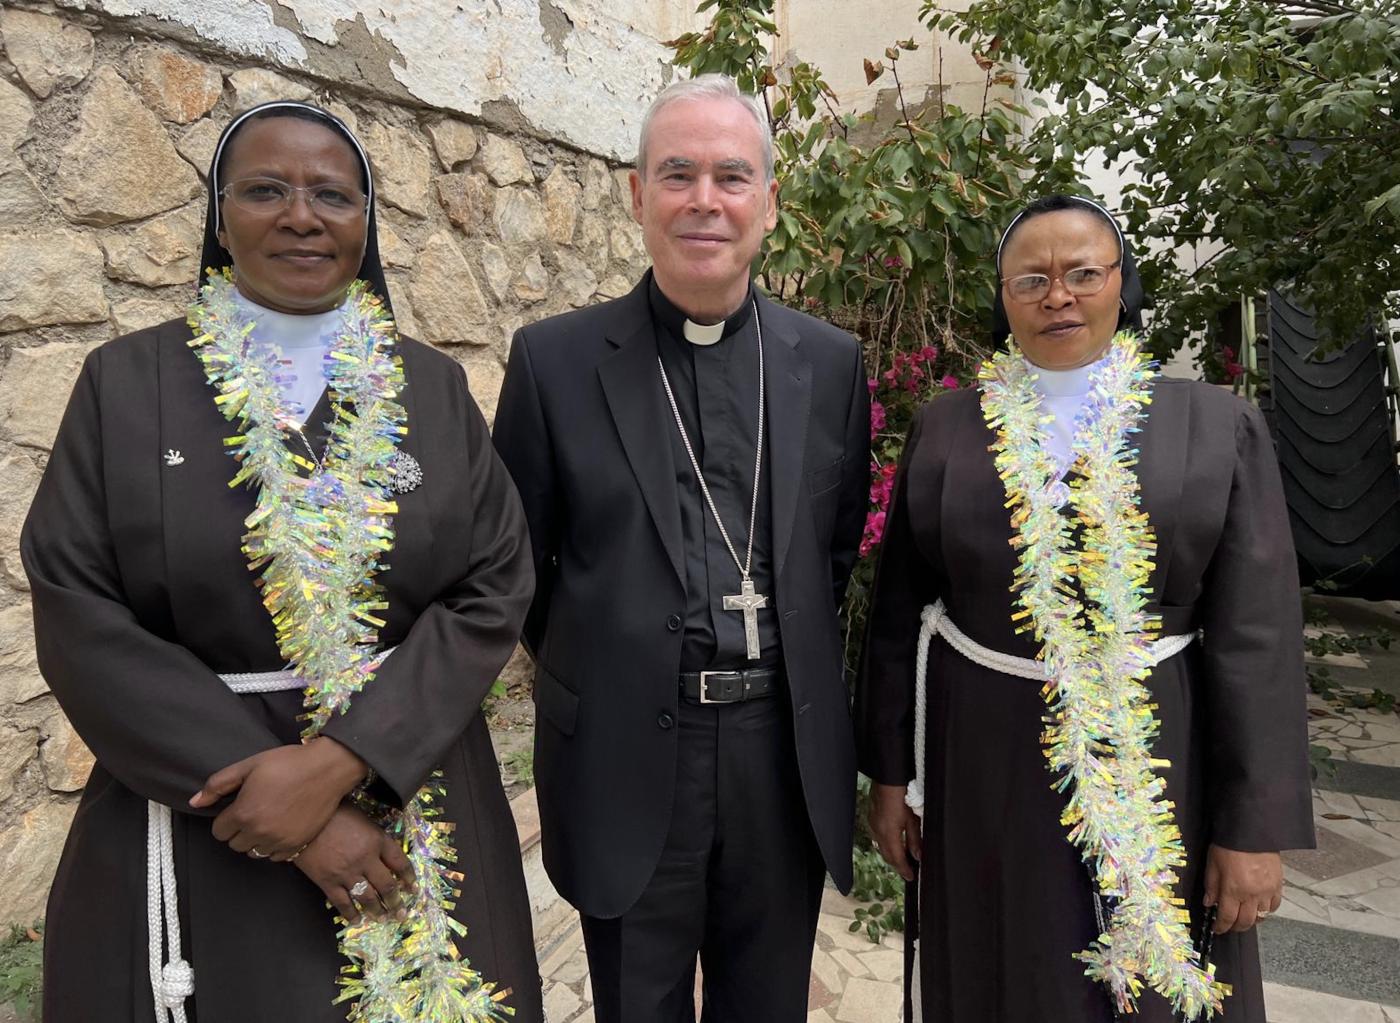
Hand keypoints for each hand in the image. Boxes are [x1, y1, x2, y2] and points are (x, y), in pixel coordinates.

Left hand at [189, 738, 368, 860]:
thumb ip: (218, 784)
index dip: (226, 818)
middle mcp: (259, 832)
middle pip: (234, 844)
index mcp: (244, 813)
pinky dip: (274, 846)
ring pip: (253, 852)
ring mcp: (279, 841)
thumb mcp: (249, 765)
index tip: (238, 807)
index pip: (218, 832)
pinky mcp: (297, 845)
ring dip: (255, 840)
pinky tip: (281, 828)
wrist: (328, 769)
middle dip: (239, 830)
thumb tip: (195, 802)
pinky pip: (274, 857)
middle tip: (254, 811)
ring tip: (267, 820)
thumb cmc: (288, 763)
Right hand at [294, 804, 415, 922]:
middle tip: (401, 913)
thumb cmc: (333, 813)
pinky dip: (351, 914)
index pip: (400, 862)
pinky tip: (357, 920)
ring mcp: (347, 873)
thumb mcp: (361, 818)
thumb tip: (384, 853)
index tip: (413, 888)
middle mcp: (366, 859)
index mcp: (377, 840)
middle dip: (396, 902)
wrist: (301, 820)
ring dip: (378, 911)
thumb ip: (374, 836)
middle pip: (387, 885)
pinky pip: (343, 903)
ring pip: (368, 898)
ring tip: (384, 919)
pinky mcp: (328, 882)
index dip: (409, 877)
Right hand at [869, 782, 921, 881]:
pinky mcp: (872, 818)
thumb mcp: (913, 819)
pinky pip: (878, 837)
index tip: (911, 877)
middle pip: (887, 855)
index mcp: (889, 834)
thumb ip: (915, 839)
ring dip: (891, 854)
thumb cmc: (902, 795)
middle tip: (908, 870)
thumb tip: (918, 856)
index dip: (904, 870)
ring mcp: (873, 824)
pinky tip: (893, 842)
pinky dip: (886, 844)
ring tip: (902, 859)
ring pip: (881, 846)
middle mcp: (878, 832)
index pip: (897, 859)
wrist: (888, 778)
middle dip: (897, 864)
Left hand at [1204, 844, 1281, 933]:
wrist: (1252, 832)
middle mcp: (1251, 894)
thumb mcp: (1212, 864)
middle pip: (1245, 922)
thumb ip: (1211, 886)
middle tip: (1229, 926)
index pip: (1227, 917)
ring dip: (1251, 921)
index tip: (1217, 929)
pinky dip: (1266, 911)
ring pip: (1261, 917)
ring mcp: (1267, 891)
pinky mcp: (1278, 885)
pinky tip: (1259, 908)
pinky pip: (1274, 906)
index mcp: (1233, 890)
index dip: (1221, 927)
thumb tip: (1209, 903)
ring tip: (1243, 918)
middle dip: (1235, 927)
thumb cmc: (1229, 845)